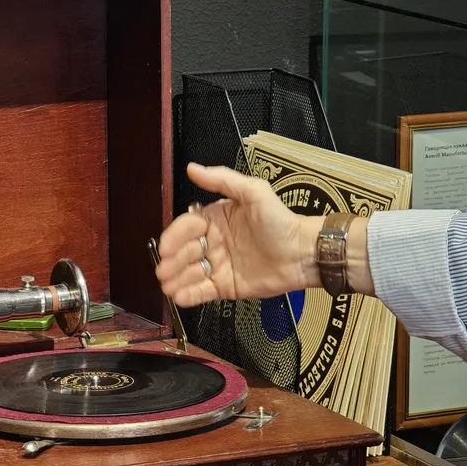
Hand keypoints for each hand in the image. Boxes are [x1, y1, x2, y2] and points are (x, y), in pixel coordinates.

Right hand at [157, 163, 322, 307]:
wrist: (303, 253)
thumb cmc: (281, 221)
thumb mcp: (254, 192)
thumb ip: (222, 180)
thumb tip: (193, 168)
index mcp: (216, 218)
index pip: (187, 227)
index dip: (174, 237)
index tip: (166, 247)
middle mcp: (213, 242)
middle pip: (185, 252)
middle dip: (172, 262)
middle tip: (163, 270)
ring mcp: (219, 265)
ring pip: (190, 273)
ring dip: (176, 280)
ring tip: (168, 286)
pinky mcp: (225, 286)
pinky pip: (202, 291)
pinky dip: (189, 295)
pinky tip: (179, 297)